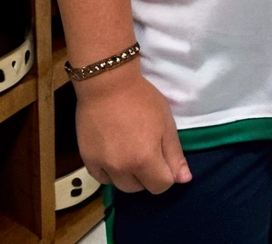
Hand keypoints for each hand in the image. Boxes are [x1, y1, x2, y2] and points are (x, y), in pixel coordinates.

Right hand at [74, 66, 191, 192]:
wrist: (107, 83)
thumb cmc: (141, 98)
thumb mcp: (166, 122)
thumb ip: (174, 154)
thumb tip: (184, 180)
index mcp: (146, 158)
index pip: (161, 186)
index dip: (167, 173)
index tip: (163, 156)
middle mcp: (123, 168)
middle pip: (140, 188)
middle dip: (147, 175)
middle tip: (146, 150)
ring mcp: (103, 165)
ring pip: (120, 185)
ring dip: (129, 175)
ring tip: (129, 151)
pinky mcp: (87, 159)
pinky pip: (102, 178)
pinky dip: (109, 171)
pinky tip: (113, 153)